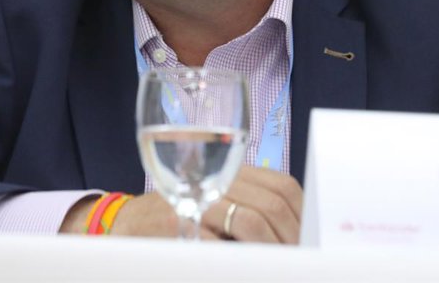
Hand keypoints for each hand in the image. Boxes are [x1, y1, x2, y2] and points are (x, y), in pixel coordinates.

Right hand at [59, 167, 302, 243]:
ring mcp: (197, 198)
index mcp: (234, 173)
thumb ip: (251, 209)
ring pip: (250, 221)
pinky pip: (217, 243)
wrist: (127, 224)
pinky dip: (235, 258)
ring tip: (277, 266)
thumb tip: (298, 239)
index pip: (283, 187)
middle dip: (290, 240)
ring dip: (270, 250)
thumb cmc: (182, 219)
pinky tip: (244, 266)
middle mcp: (217, 179)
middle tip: (298, 261)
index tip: (311, 243)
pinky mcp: (177, 222)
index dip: (302, 216)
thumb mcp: (217, 204)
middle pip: (271, 206)